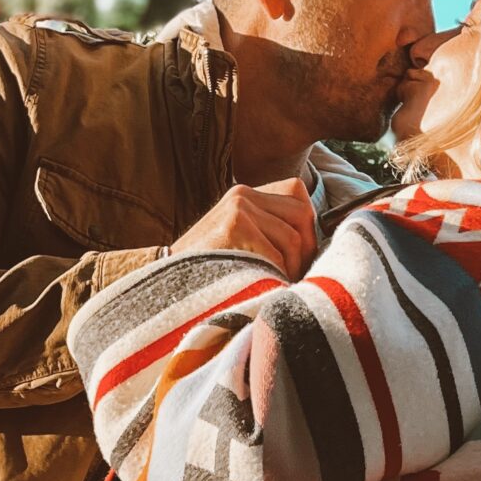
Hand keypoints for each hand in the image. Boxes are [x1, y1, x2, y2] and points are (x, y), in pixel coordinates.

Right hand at [170, 178, 315, 275]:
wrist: (164, 283)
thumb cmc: (208, 270)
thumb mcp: (238, 240)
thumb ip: (269, 232)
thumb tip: (316, 248)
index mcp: (246, 193)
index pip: (298, 196)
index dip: (306, 230)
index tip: (298, 258)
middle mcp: (243, 194)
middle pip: (302, 215)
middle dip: (305, 251)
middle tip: (293, 277)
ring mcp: (238, 209)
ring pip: (293, 238)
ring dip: (291, 269)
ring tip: (275, 285)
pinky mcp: (235, 227)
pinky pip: (276, 255)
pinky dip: (275, 277)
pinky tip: (262, 287)